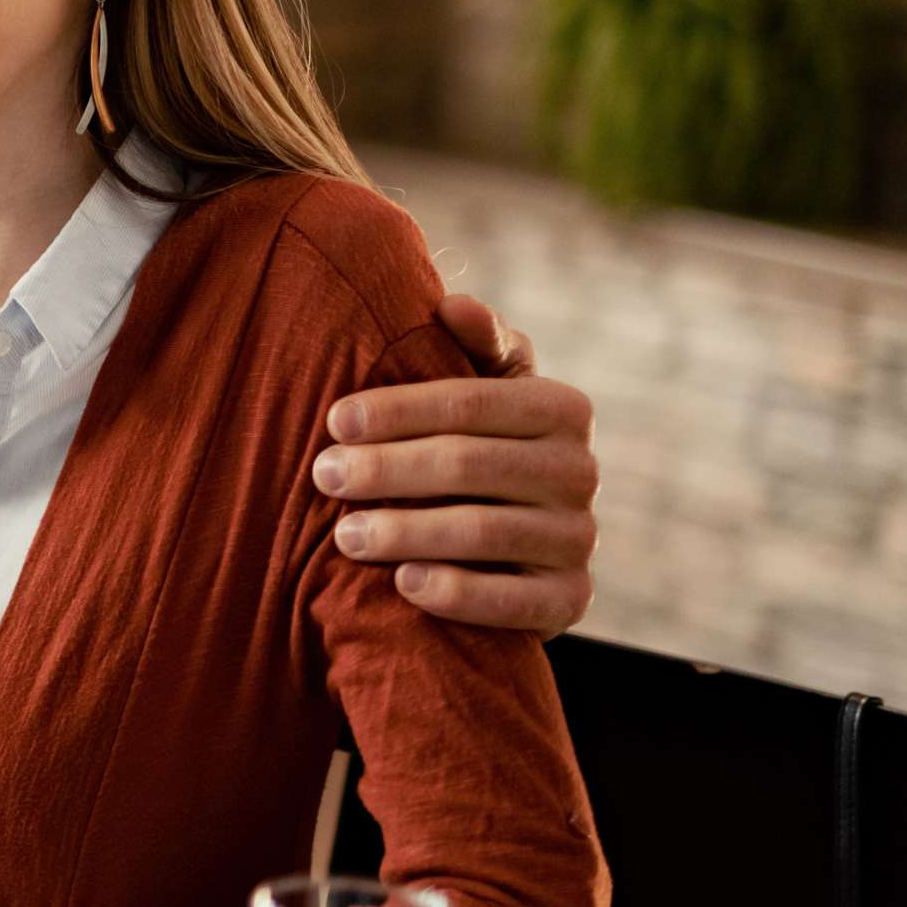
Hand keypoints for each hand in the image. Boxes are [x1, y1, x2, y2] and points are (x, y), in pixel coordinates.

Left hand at [314, 292, 599, 635]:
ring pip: (486, 532)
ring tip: (345, 536)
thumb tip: (452, 304)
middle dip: (388, 470)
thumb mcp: (483, 387)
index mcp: (562, 408)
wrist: (515, 538)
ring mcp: (580, 538)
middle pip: (470, 465)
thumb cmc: (477, 440)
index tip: (335, 421)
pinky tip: (404, 584)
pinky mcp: (572, 599)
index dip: (399, 410)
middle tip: (325, 476)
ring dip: (407, 532)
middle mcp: (582, 471)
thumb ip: (475, 344)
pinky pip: (517, 602)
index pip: (472, 402)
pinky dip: (459, 593)